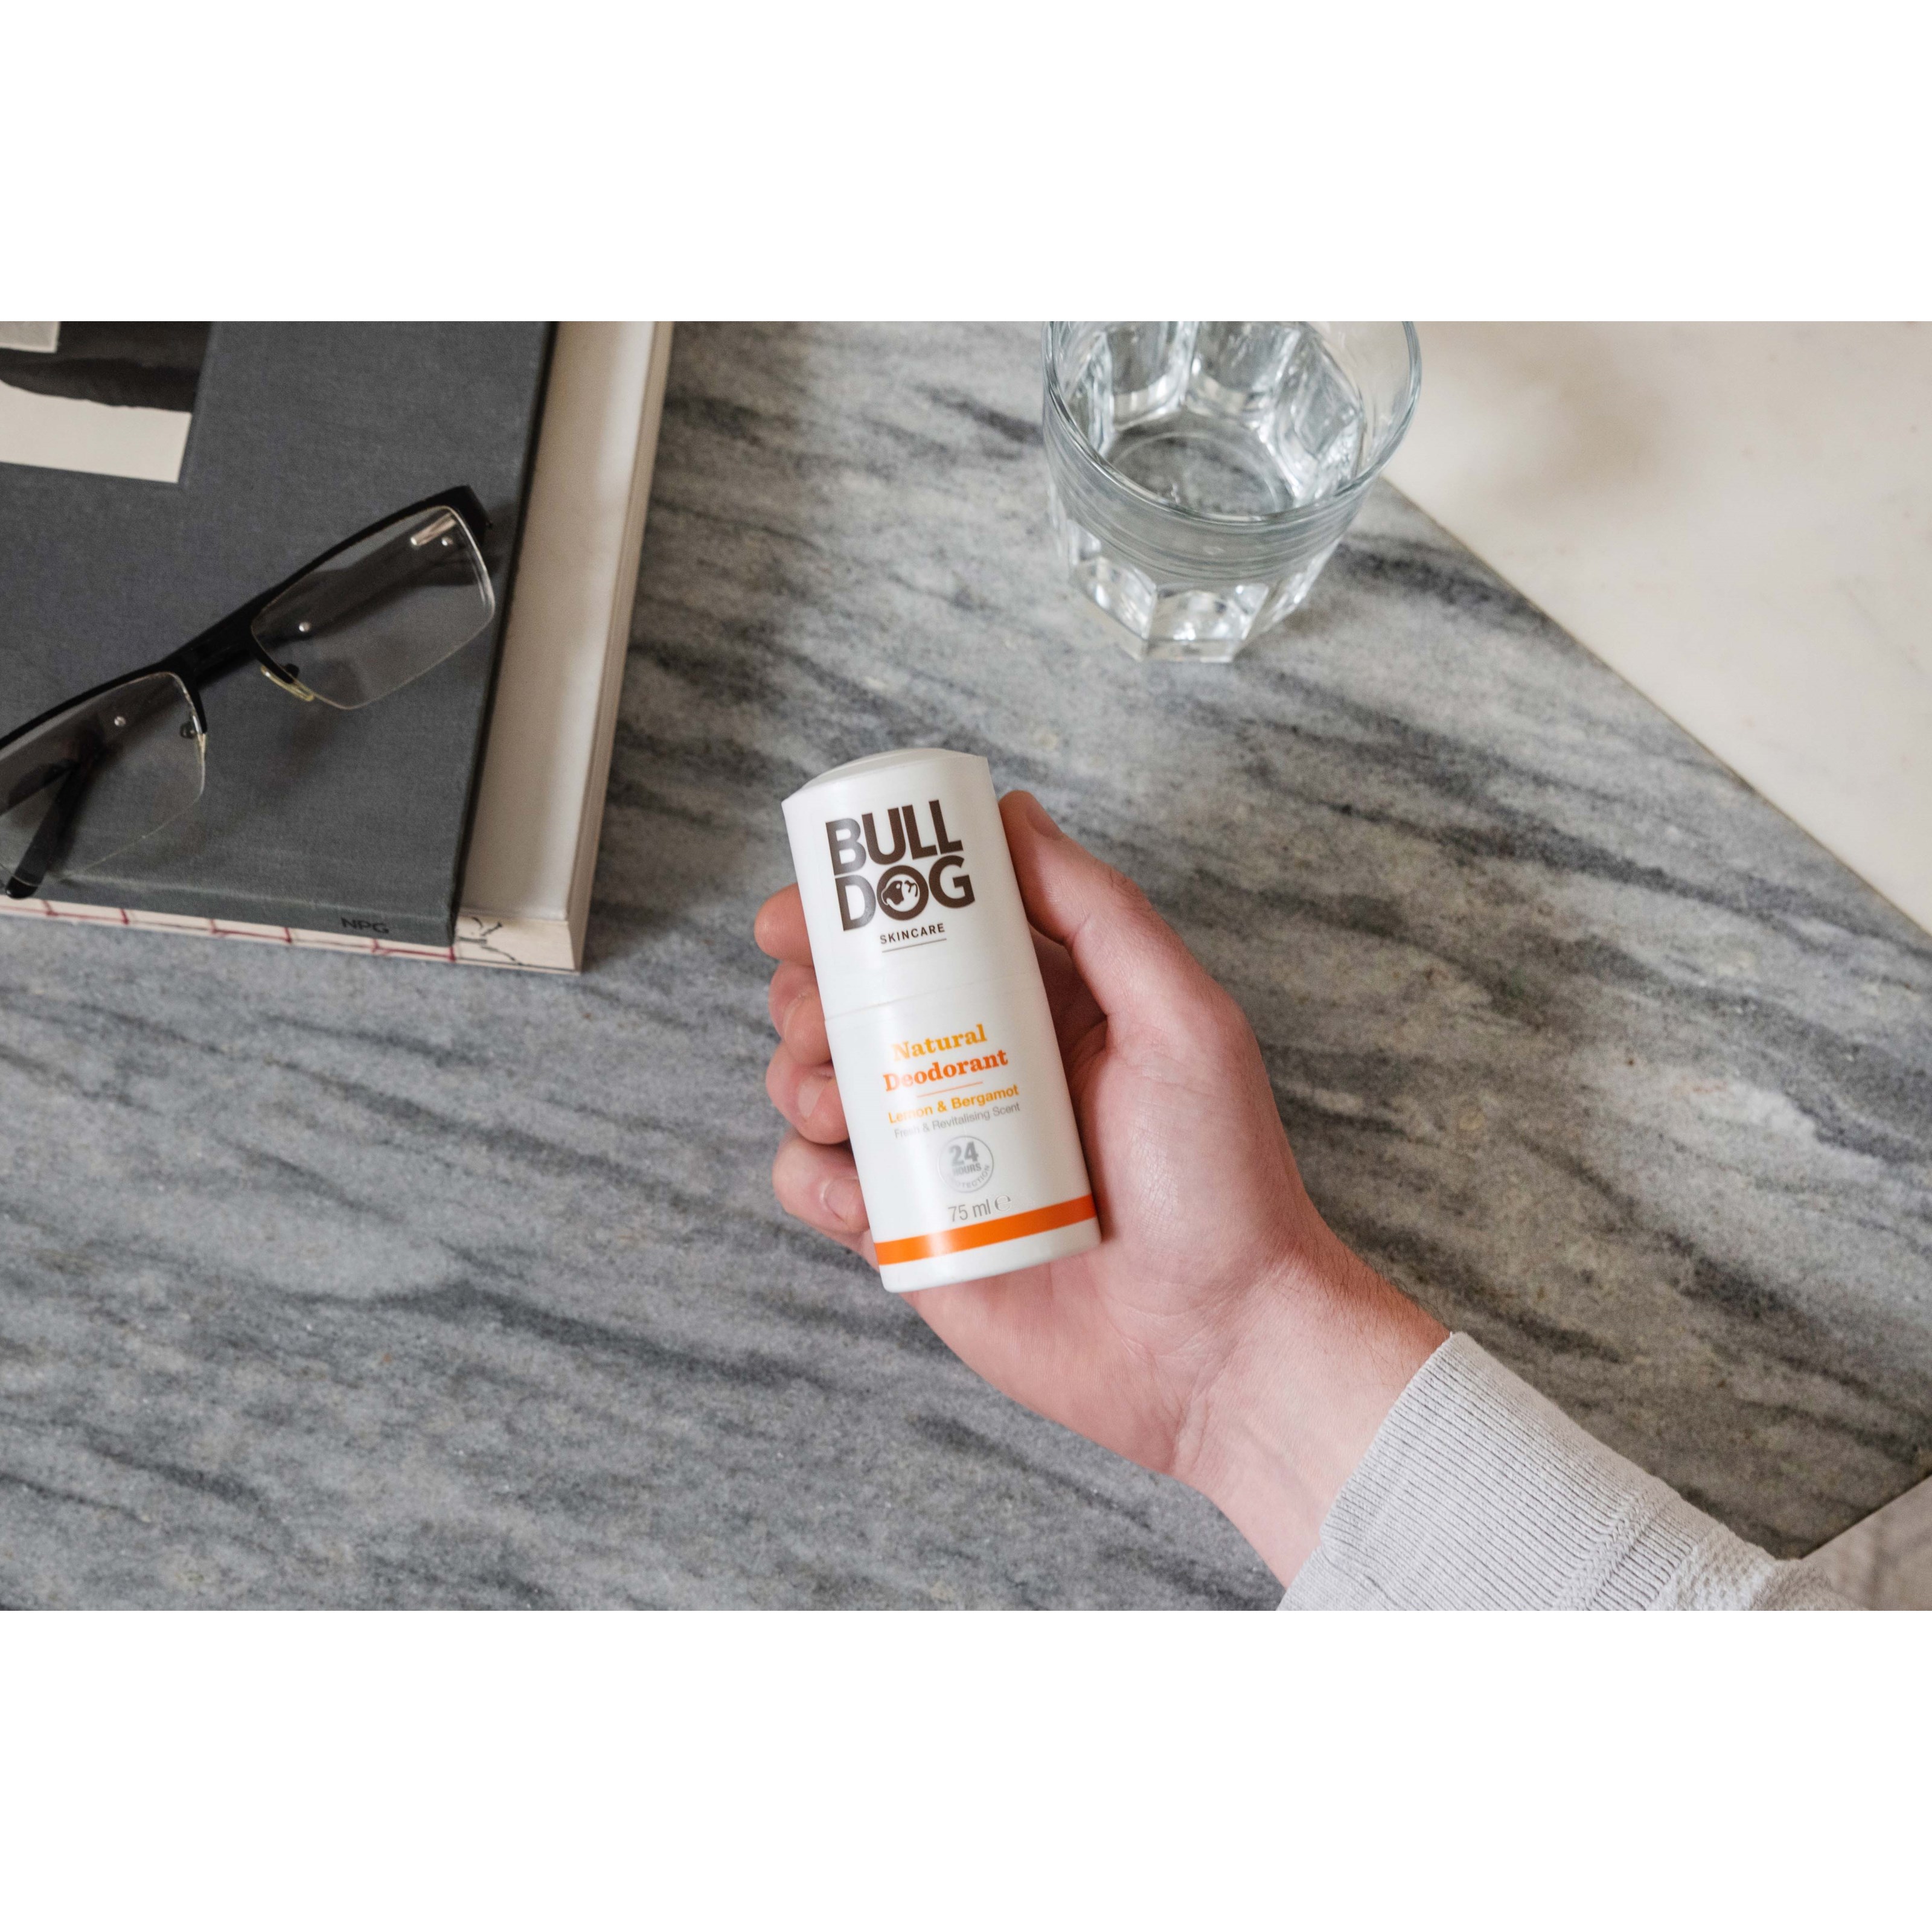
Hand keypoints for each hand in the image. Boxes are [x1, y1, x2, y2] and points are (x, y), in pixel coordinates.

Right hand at [755, 791, 1444, 1582]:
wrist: (1218, 1345)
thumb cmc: (1222, 1181)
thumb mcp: (1181, 1018)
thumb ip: (1096, 912)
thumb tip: (1010, 812)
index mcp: (1038, 1004)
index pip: (925, 929)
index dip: (852, 909)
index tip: (808, 905)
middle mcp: (978, 1066)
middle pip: (852, 998)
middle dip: (809, 990)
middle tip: (814, 1007)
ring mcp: (938, 1150)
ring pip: (817, 1083)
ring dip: (798, 1076)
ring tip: (841, 1102)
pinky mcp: (910, 1234)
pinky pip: (818, 1187)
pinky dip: (813, 1180)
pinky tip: (862, 1199)